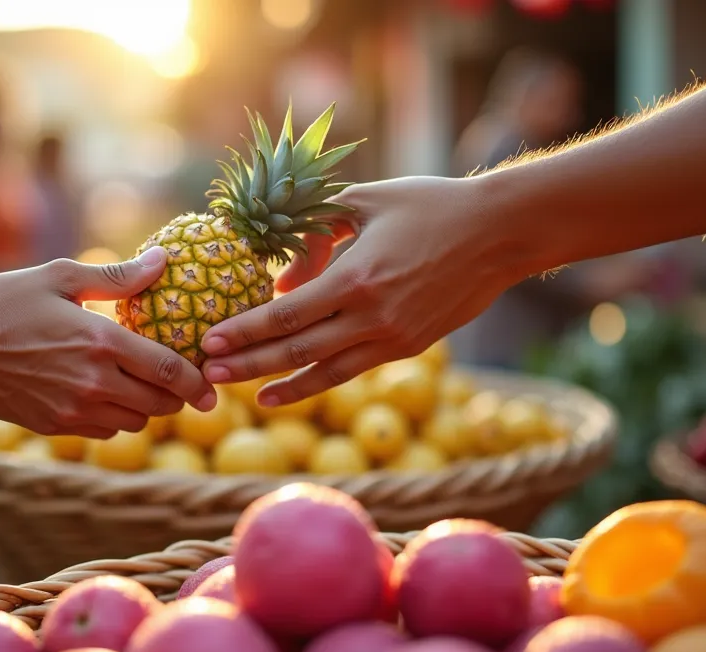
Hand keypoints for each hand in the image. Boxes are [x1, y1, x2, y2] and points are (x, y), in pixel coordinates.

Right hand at [0, 247, 217, 437]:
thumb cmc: (4, 300)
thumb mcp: (60, 277)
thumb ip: (117, 276)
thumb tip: (163, 260)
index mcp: (100, 341)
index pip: (169, 371)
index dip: (198, 383)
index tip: (212, 387)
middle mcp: (92, 382)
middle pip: (158, 404)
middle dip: (176, 396)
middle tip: (179, 382)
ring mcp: (72, 409)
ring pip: (134, 422)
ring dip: (145, 408)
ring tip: (139, 385)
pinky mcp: (54, 425)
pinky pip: (103, 432)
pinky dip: (114, 419)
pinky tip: (104, 395)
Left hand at [198, 176, 527, 405]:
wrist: (499, 234)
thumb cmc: (428, 206)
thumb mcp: (363, 203)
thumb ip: (316, 237)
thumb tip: (281, 282)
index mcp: (357, 278)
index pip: (286, 315)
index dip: (245, 330)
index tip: (209, 340)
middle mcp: (372, 317)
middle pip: (296, 349)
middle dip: (247, 364)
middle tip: (206, 373)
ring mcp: (392, 338)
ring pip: (322, 369)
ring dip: (278, 383)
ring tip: (241, 393)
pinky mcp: (407, 347)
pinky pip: (351, 370)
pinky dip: (316, 382)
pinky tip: (286, 391)